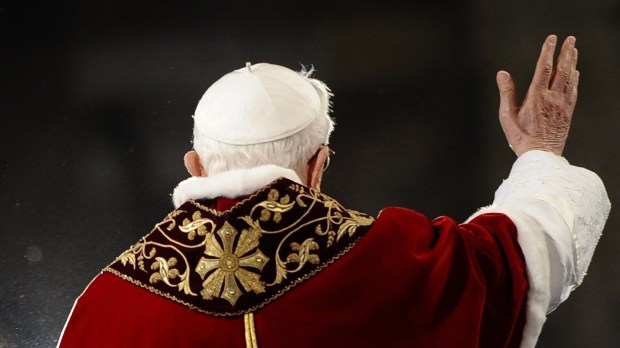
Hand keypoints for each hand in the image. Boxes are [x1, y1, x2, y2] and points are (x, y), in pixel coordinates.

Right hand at [496, 35, 578, 156]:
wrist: (541, 155)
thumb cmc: (521, 138)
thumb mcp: (506, 116)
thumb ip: (506, 93)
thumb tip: (502, 73)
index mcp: (536, 97)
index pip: (543, 68)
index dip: (547, 52)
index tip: (551, 39)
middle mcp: (552, 98)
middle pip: (561, 70)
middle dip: (565, 52)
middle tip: (570, 39)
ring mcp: (562, 105)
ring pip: (570, 78)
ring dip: (572, 62)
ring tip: (573, 50)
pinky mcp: (567, 112)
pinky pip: (573, 91)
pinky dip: (574, 79)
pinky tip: (575, 73)